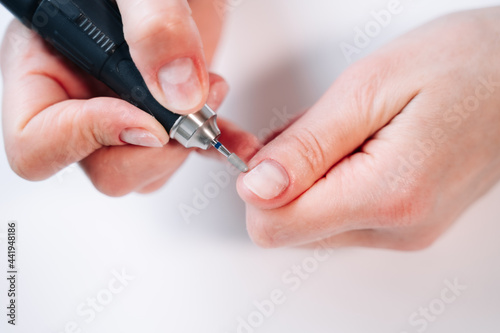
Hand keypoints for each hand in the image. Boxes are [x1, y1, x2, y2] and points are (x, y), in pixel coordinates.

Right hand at [1, 0, 252, 195]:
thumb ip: (154, 26)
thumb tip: (180, 94)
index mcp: (43, 66)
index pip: (37, 144)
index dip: (89, 140)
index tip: (146, 119)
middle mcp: (79, 99)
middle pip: (102, 168)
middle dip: (157, 149)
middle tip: (192, 108)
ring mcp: (121, 111)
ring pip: (144, 170)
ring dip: (187, 146)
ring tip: (213, 93)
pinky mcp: (160, 114)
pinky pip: (179, 155)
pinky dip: (211, 148)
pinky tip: (233, 136)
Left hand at [237, 7, 499, 249]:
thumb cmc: (465, 65)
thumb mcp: (369, 88)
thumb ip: (307, 147)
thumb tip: (256, 188)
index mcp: (386, 195)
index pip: (276, 227)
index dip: (257, 185)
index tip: (270, 148)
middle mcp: (397, 228)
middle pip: (292, 227)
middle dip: (286, 177)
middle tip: (316, 128)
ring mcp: (405, 231)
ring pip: (315, 222)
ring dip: (312, 177)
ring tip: (348, 131)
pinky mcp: (407, 224)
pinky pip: (343, 215)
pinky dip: (335, 181)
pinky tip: (359, 145)